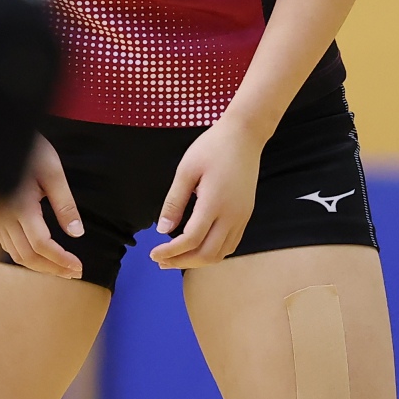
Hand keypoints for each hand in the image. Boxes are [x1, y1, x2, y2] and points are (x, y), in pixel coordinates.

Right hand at [0, 135, 84, 278]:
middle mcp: (5, 216)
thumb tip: (77, 233)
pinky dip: (22, 255)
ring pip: (14, 253)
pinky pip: (5, 244)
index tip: (79, 267)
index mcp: (21, 206)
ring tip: (59, 268)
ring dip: (38, 266)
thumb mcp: (53, 172)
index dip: (61, 261)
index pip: (42, 245)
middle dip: (52, 269)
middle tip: (73, 273)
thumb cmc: (27, 148)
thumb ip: (65, 205)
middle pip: (27, 256)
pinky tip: (35, 253)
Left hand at [146, 117, 264, 269]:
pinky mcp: (246, 215)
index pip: (191, 239)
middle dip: (182, 261)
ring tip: (176, 257)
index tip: (153, 253)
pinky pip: (231, 244)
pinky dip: (213, 252)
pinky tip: (198, 247)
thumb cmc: (212, 147)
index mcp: (214, 203)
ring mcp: (242, 217)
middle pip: (208, 254)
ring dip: (198, 261)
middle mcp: (232, 216)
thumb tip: (162, 229)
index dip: (170, 251)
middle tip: (160, 260)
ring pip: (221, 253)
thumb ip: (174, 201)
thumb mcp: (186, 170)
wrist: (244, 136)